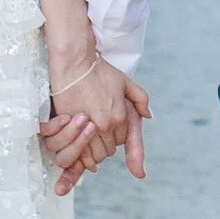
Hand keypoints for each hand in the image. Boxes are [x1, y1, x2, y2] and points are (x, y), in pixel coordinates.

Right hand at [41, 53, 149, 193]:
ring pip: (95, 155)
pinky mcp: (70, 128)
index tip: (108, 129)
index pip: (122, 140)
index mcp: (120, 116)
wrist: (74, 63)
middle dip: (105, 145)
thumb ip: (141, 98)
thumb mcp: (125, 81)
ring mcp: (87, 128)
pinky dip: (81, 153)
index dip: (115, 136)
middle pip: (109, 150)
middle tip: (97, 136)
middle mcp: (106, 125)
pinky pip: (79, 152)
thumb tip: (148, 115)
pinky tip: (78, 144)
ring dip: (92, 151)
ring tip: (87, 140)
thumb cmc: (98, 71)